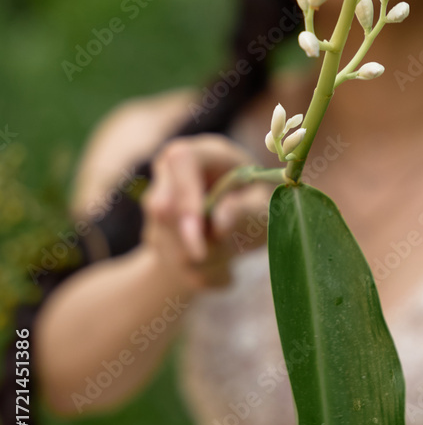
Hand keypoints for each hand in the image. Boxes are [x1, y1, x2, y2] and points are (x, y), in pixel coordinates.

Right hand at [140, 134, 274, 291]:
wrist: (245, 222)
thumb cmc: (259, 204)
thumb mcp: (266, 205)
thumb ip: (247, 210)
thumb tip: (219, 224)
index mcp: (203, 152)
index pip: (180, 161)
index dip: (186, 201)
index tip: (200, 246)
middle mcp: (172, 170)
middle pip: (163, 210)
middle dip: (198, 243)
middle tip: (233, 249)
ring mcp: (157, 199)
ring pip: (165, 243)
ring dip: (204, 261)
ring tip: (233, 252)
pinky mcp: (154, 229)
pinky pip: (169, 262)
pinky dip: (200, 272)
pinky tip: (221, 261)